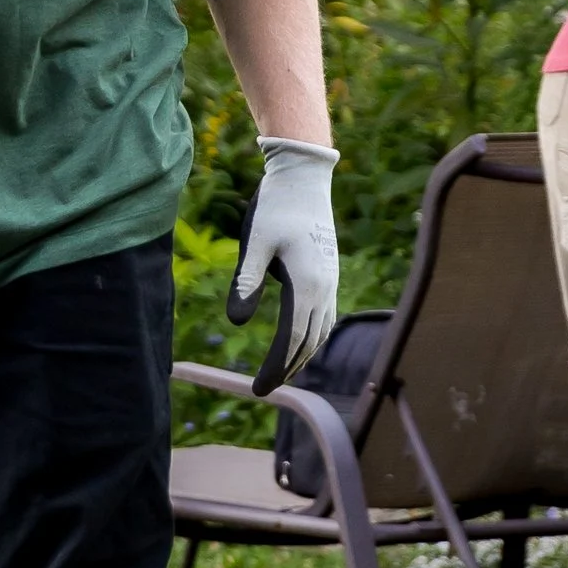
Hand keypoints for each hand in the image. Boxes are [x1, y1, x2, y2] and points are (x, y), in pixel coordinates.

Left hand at [228, 137, 339, 391]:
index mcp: (307, 285)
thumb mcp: (255, 242)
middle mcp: (325, 288)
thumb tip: (236, 323)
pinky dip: (313, 335)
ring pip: (320, 331)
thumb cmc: (275, 206)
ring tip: (282, 372)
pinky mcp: (330, 272)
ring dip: (303, 355)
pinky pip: (325, 315)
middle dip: (288, 368)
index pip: (291, 340)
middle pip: (308, 342)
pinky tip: (302, 340)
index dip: (275, 368)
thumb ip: (246, 282)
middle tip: (266, 390)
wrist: (305, 177)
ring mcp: (331, 280)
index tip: (259, 390)